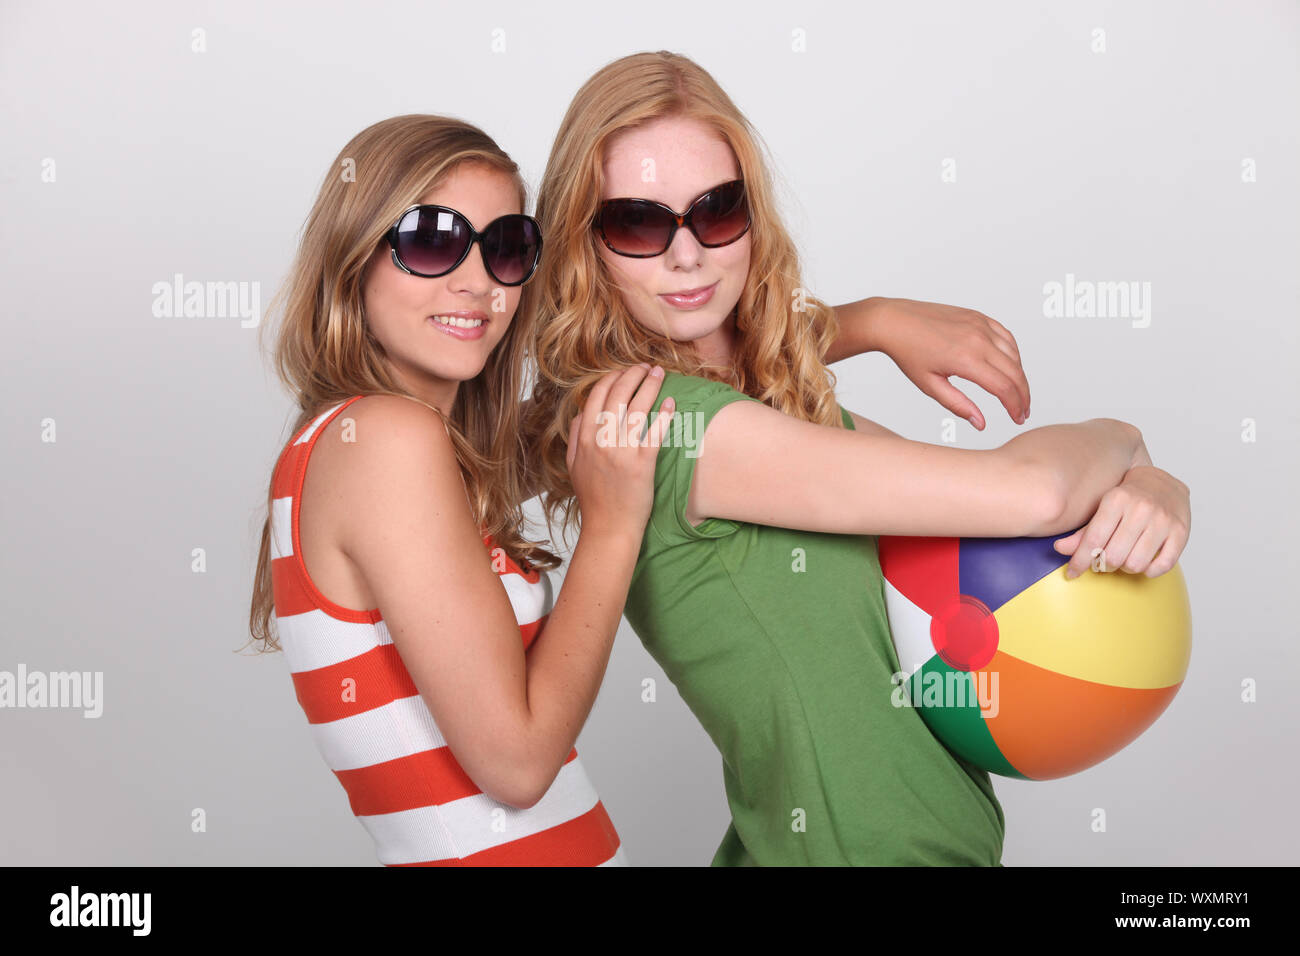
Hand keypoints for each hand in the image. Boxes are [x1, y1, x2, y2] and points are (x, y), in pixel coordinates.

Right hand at [565, 364, 674, 534]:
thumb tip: (581, 414)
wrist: (608, 528)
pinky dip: (663, 415)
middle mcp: (601, 441)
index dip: (612, 378)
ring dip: (650, 385)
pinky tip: (671, 403)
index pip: (597, 396)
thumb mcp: (575, 466)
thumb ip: (576, 437)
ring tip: (660, 374)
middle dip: (633, 375)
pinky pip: (655, 432)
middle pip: (618, 395)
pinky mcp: (642, 464)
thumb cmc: (594, 499)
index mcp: (585, 439)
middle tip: (647, 367)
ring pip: (637, 408)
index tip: (625, 372)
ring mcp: (622, 452)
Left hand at [868, 298, 1030, 428]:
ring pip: (1014, 354)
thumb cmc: (908, 353)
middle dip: (1023, 395)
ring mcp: (980, 325)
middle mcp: (978, 339)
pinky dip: (1013, 354)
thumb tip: (981, 424)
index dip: (1015, 406)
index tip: (1018, 419)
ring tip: (1016, 393)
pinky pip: (1006, 337)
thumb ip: (958, 405)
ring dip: (1019, 376)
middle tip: (1023, 412)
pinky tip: (1010, 367)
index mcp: (966, 359)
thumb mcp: (930, 385)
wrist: (894, 321)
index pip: (1003, 388)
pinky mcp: (978, 316)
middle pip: (1015, 372)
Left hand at [1052, 465, 1190, 578]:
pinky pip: (1162, 565)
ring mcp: (1163, 520)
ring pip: (1136, 564)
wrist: (1163, 483)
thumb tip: (1059, 548)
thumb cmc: (1127, 499)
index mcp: (1116, 499)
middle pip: (1113, 556)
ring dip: (1126, 568)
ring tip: (1125, 557)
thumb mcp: (1102, 508)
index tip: (1072, 573)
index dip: (1080, 561)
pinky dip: (1149, 571)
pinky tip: (1144, 562)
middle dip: (1104, 565)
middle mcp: (1141, 508)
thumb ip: (1082, 531)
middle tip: (1104, 560)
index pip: (1093, 539)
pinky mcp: (1181, 532)